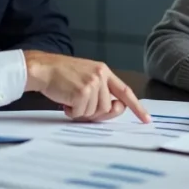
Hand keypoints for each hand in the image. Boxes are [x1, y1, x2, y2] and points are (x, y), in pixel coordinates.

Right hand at [24, 51, 150, 123]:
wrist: (42, 68)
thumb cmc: (61, 76)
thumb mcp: (86, 77)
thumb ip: (102, 92)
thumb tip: (117, 108)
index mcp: (104, 71)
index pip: (125, 91)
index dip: (137, 107)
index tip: (146, 119)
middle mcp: (101, 76)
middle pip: (108, 108)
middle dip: (95, 113)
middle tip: (80, 107)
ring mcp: (92, 83)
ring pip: (95, 112)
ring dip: (82, 112)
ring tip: (70, 100)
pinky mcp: (82, 92)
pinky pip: (81, 113)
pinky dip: (72, 112)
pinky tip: (65, 101)